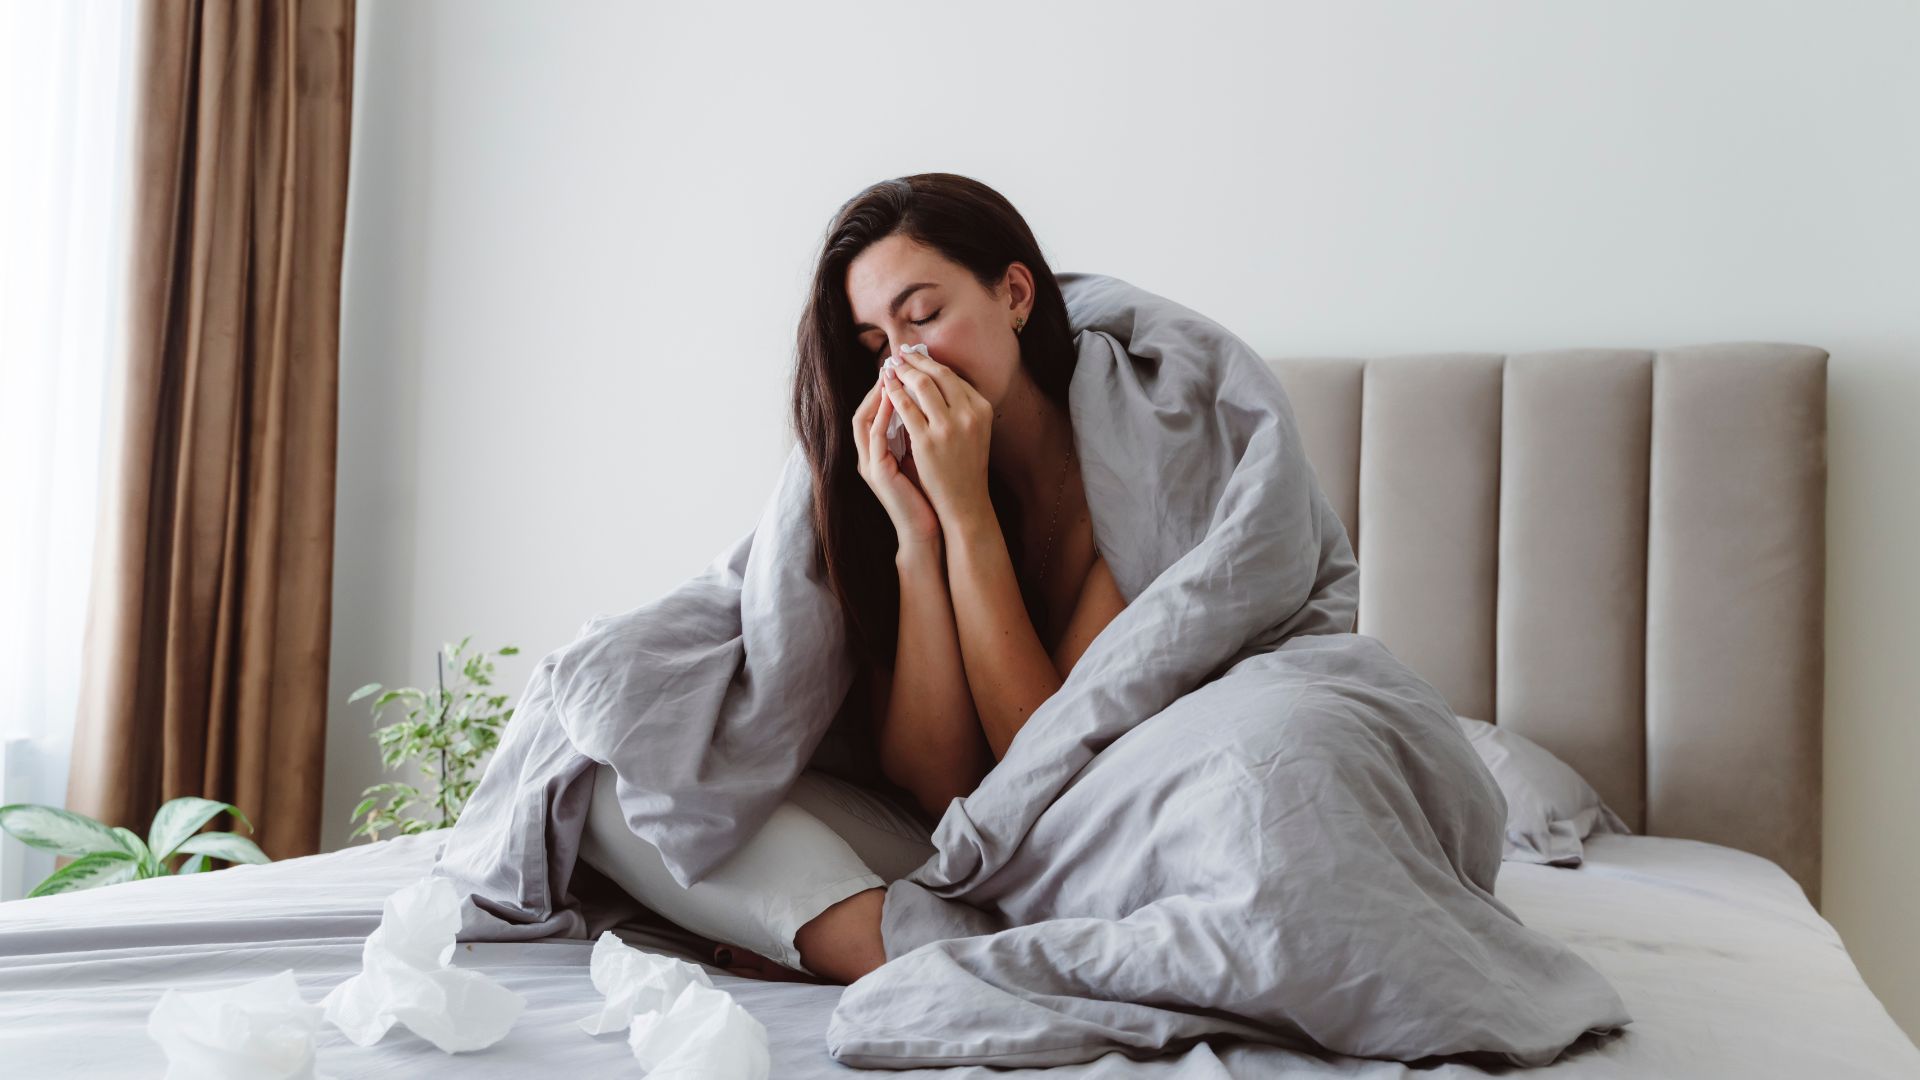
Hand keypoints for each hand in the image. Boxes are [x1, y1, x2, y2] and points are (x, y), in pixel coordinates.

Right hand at [852, 369, 940, 545]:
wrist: (927, 528)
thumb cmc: (928, 493)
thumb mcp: (921, 456)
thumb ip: (917, 432)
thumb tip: (929, 403)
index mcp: (878, 451)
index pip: (874, 409)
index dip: (884, 387)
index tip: (902, 367)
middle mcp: (868, 455)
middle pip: (863, 409)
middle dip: (878, 385)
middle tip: (894, 362)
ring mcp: (869, 464)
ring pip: (863, 419)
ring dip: (877, 395)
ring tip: (892, 373)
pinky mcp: (876, 472)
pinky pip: (875, 436)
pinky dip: (883, 415)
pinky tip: (897, 399)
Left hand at [881, 348, 992, 532]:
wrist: (964, 501)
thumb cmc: (967, 466)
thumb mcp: (975, 431)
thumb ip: (962, 408)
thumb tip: (940, 379)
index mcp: (982, 409)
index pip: (954, 377)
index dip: (933, 364)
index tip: (919, 357)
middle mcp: (969, 414)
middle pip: (939, 374)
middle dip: (917, 361)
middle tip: (902, 353)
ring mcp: (948, 427)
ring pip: (922, 385)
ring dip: (904, 371)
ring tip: (892, 366)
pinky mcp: (927, 441)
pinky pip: (906, 408)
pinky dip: (894, 393)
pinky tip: (886, 387)